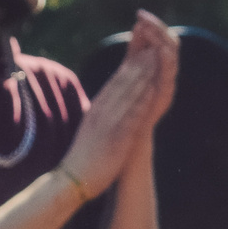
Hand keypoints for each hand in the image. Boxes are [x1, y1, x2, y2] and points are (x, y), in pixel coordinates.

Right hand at [62, 17, 171, 194]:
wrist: (71, 180)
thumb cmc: (82, 158)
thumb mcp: (89, 131)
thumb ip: (99, 118)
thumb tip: (105, 109)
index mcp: (96, 110)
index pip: (114, 84)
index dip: (129, 67)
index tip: (140, 55)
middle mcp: (102, 112)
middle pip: (123, 83)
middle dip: (139, 65)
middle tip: (152, 48)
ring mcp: (109, 123)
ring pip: (129, 94)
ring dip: (144, 75)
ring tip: (156, 60)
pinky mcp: (117, 136)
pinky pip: (133, 114)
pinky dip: (143, 99)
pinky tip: (153, 89)